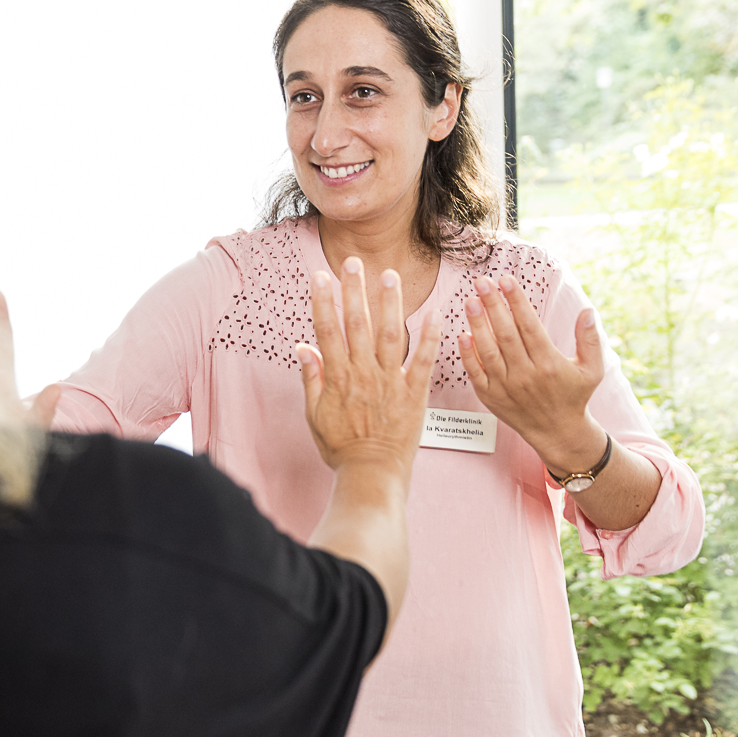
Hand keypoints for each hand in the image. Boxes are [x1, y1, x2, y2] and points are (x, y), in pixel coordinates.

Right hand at [295, 259, 440, 476]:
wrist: (372, 475)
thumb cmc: (342, 449)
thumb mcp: (315, 416)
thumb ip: (311, 380)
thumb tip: (303, 348)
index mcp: (337, 378)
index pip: (327, 330)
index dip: (323, 301)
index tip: (321, 276)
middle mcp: (363, 375)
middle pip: (356, 324)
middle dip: (354, 290)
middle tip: (353, 262)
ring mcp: (390, 383)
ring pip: (389, 335)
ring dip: (389, 303)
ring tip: (390, 275)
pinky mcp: (414, 394)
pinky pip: (423, 360)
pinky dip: (429, 336)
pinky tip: (434, 312)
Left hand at [457, 274, 607, 471]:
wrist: (557, 433)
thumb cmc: (574, 396)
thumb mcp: (592, 369)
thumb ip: (590, 339)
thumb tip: (588, 310)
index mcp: (549, 364)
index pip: (529, 326)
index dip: (517, 301)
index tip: (506, 280)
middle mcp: (526, 374)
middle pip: (506, 334)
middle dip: (493, 305)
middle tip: (482, 281)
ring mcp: (506, 387)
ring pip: (488, 351)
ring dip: (478, 324)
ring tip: (470, 300)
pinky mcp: (491, 398)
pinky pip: (476, 374)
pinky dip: (467, 355)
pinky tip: (461, 334)